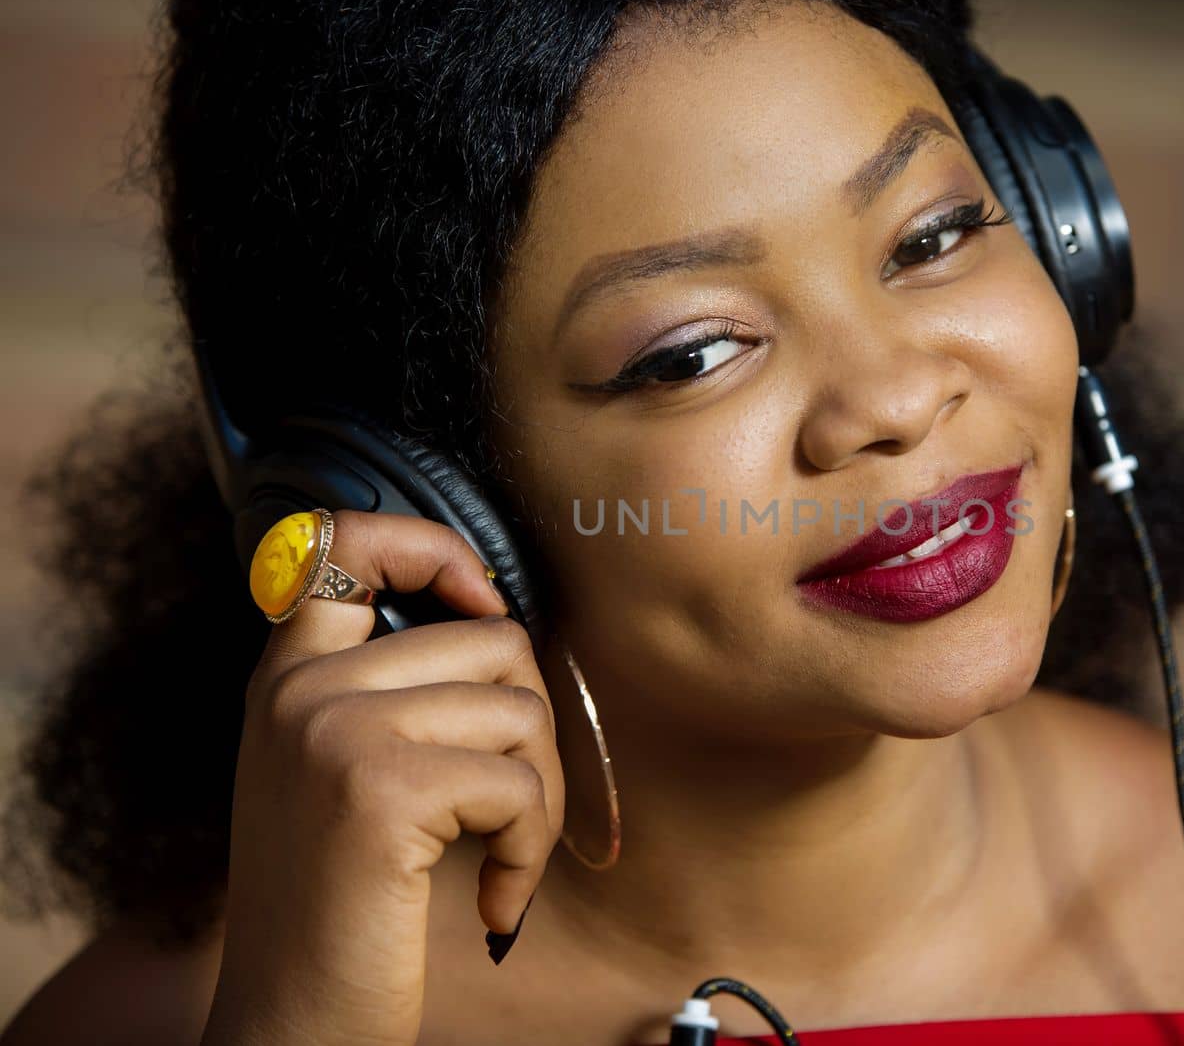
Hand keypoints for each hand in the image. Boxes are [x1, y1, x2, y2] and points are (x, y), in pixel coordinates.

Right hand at [200, 512, 564, 1045]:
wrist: (292, 1020)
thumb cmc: (341, 904)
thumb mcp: (340, 772)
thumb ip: (391, 690)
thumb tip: (501, 622)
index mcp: (290, 676)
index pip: (347, 539)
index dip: (433, 546)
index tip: (482, 600)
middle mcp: (300, 689)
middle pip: (493, 639)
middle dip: (532, 731)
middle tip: (510, 808)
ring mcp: (333, 731)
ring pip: (521, 711)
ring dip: (540, 800)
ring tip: (499, 857)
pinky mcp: (379, 788)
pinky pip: (520, 785)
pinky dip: (528, 852)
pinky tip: (491, 899)